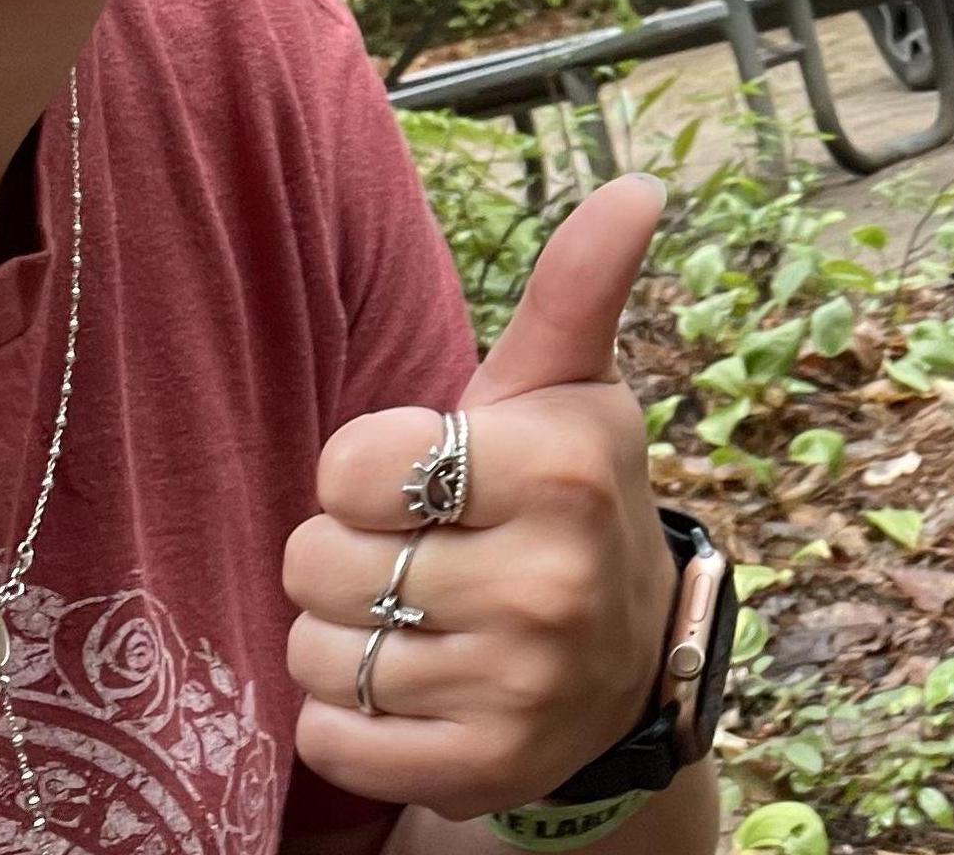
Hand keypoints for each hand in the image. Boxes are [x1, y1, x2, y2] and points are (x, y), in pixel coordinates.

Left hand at [285, 173, 679, 819]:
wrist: (625, 659)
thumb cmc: (566, 493)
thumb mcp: (569, 388)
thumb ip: (577, 286)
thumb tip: (637, 185)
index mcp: (561, 465)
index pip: (352, 465)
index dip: (367, 468)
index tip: (428, 475)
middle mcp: (547, 578)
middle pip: (318, 561)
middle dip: (348, 552)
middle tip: (422, 548)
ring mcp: (516, 683)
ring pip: (317, 650)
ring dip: (345, 633)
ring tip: (418, 615)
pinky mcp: (478, 767)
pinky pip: (329, 737)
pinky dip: (349, 713)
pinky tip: (414, 683)